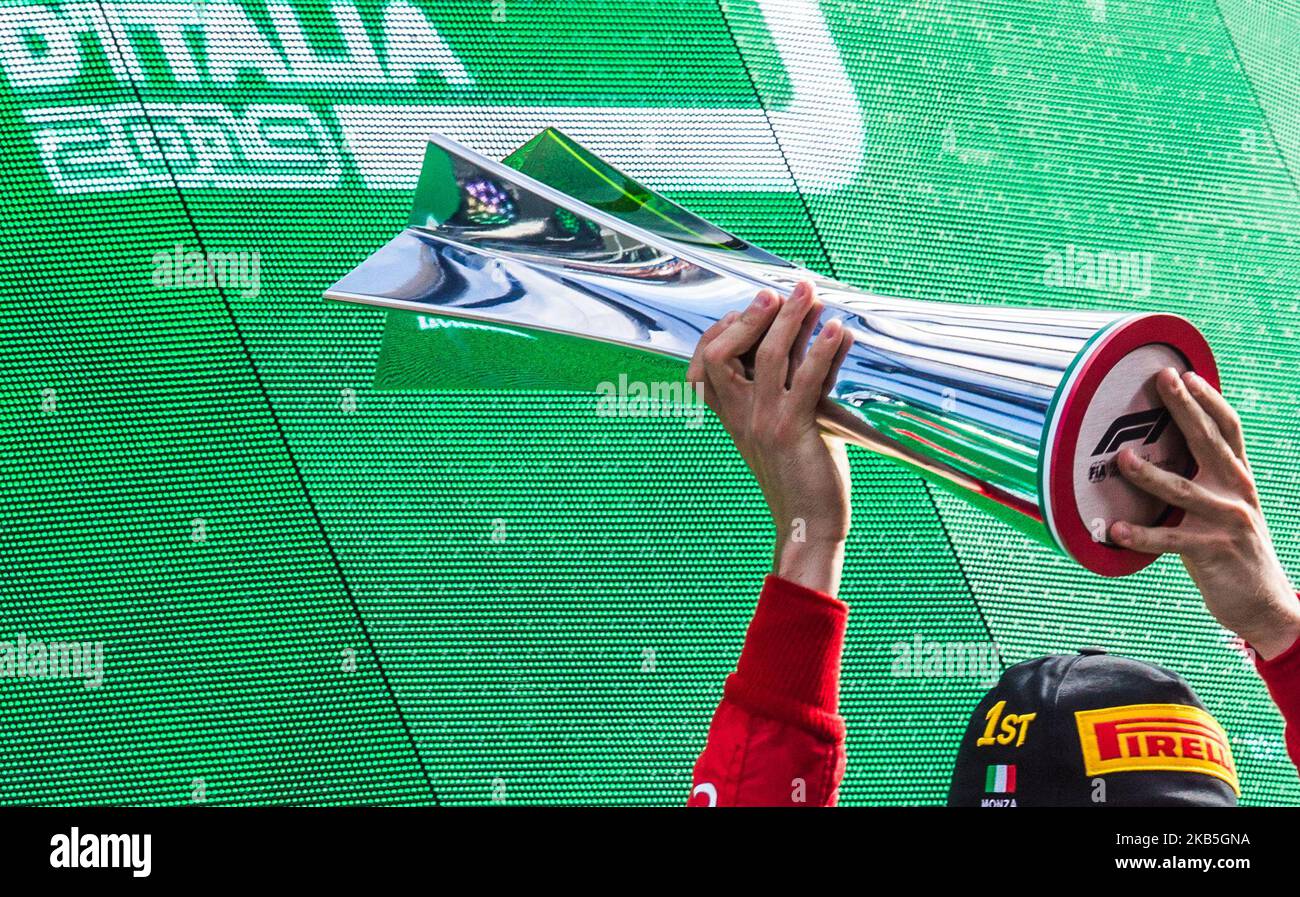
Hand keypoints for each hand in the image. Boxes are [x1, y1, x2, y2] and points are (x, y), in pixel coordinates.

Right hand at [687, 282, 853, 594]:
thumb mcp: (788, 426)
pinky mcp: (794, 431)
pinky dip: (822, 351)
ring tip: (810, 293)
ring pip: (767, 357)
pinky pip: (806, 381)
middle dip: (753, 315)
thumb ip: (793, 387)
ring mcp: (764, 422)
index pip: (707, 361)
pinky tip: (838, 330)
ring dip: (790, 319)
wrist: (809, 524)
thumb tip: (819, 340)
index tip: (753, 306)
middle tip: (781, 289)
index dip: (725, 328)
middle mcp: (741, 415)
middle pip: (726, 351)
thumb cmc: (803, 475)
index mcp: (732, 415)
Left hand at [1109, 368, 1299, 659]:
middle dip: (1185, 409)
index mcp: (1239, 480)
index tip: (1186, 373)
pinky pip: (1171, 540)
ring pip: (1184, 490)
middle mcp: (1237, 494)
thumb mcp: (1224, 510)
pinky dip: (1141, 535)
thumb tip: (1155, 455)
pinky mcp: (1213, 552)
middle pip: (1209, 442)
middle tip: (1162, 381)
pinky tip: (1115, 529)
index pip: (1228, 430)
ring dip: (1150, 475)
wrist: (1265, 605)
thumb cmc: (1231, 552)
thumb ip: (1201, 484)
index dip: (1209, 400)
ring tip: (1122, 459)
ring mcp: (1227, 522)